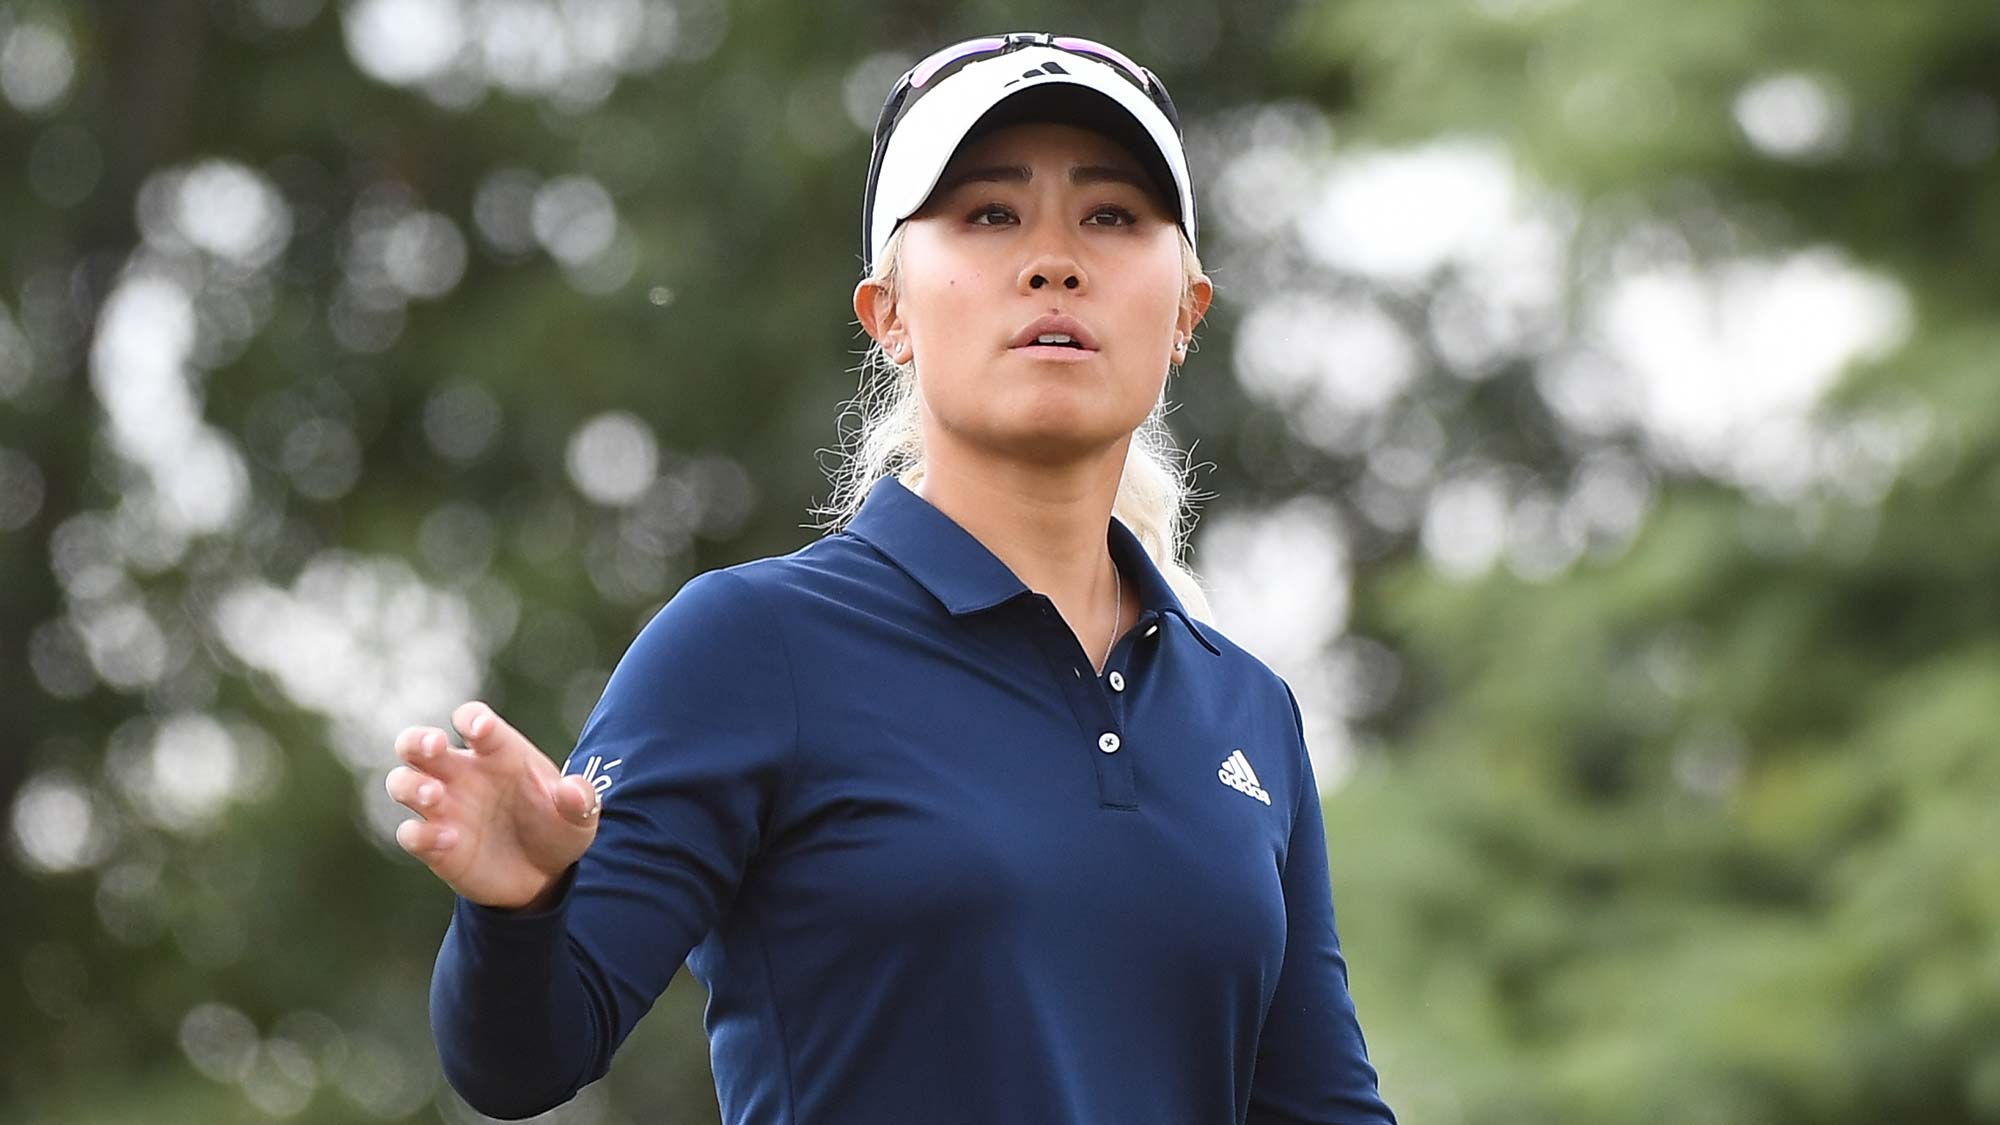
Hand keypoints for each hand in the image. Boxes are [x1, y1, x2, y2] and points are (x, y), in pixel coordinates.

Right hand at [385, 701, 601, 910]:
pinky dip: (421, 835)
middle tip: (433, 746)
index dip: (472, 719)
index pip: (473, 720)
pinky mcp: (435, 846)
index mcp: (498, 752)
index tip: (480, 729)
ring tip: (434, 796)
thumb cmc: (558, 828)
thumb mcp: (581, 815)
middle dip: (417, 740)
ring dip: (410, 786)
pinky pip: (411, 833)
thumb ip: (580, 799)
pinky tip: (450, 840)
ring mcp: (445, 809)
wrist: (546, 876)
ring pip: (402, 783)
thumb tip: (573, 790)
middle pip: (417, 744)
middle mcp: (462, 775)